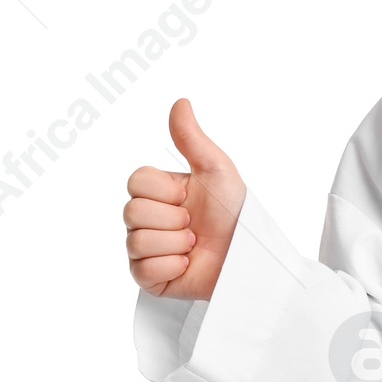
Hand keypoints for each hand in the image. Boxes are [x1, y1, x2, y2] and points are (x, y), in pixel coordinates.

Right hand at [124, 99, 245, 300]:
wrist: (248, 256)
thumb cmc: (236, 214)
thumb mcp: (215, 170)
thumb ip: (191, 139)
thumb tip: (180, 103)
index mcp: (157, 192)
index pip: (136, 182)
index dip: (165, 191)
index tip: (188, 197)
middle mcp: (146, 219)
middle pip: (132, 212)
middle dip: (172, 219)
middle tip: (194, 224)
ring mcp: (145, 250)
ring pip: (137, 241)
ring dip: (175, 243)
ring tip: (194, 244)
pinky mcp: (149, 278)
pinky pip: (143, 269)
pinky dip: (171, 265)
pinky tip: (187, 262)